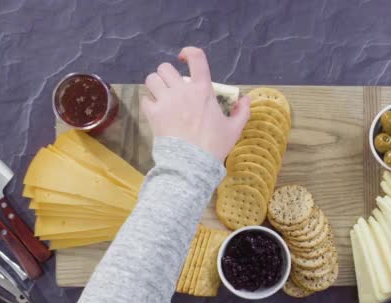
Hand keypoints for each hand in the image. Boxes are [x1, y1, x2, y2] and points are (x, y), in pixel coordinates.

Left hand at [141, 46, 249, 160]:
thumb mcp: (234, 129)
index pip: (196, 58)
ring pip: (151, 79)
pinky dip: (149, 103)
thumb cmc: (214, 145)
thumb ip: (242, 111)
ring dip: (156, 85)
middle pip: (165, 67)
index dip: (188, 52)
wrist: (192, 163)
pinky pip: (145, 99)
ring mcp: (166, 100)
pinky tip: (155, 111)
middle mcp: (182, 90)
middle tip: (172, 86)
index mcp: (203, 89)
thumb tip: (246, 99)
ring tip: (161, 96)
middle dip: (167, 74)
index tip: (184, 58)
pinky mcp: (153, 113)